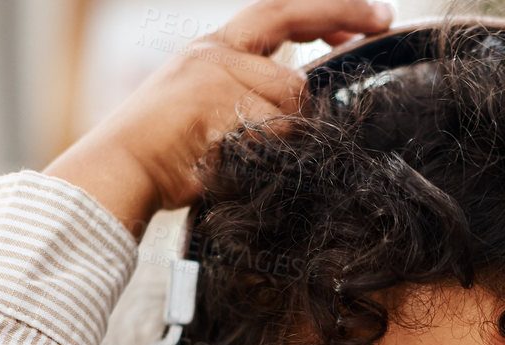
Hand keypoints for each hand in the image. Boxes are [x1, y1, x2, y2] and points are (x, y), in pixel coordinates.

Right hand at [44, 0, 394, 239]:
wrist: (120, 169)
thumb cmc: (165, 155)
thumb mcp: (211, 111)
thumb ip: (252, 98)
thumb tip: (304, 108)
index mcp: (212, 49)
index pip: (278, 14)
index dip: (327, 12)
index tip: (370, 17)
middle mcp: (214, 52)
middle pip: (290, 33)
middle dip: (340, 18)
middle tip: (384, 20)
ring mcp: (215, 73)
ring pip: (291, 96)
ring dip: (286, 130)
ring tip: (243, 151)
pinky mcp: (217, 101)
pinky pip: (274, 128)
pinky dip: (268, 149)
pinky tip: (233, 159)